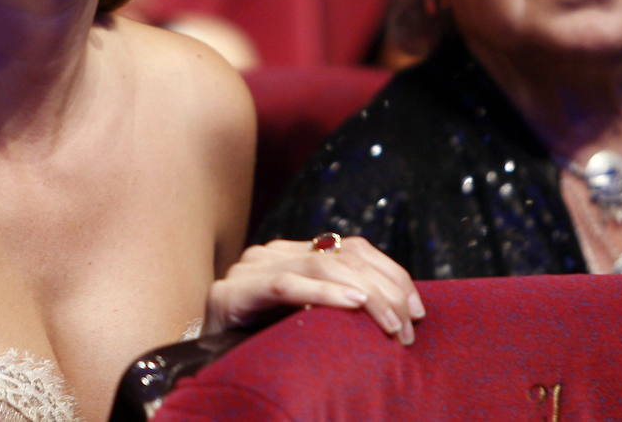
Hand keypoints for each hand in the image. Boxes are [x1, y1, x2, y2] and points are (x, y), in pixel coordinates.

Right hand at [206, 236, 424, 344]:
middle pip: (344, 255)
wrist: (203, 373)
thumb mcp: (313, 324)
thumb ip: (341, 304)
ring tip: (389, 324)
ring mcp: (249, 268)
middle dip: (386, 290)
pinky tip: (353, 305)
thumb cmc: (265, 351)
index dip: (391, 274)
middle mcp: (271, 252)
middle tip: (407, 329)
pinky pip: (286, 285)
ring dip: (366, 296)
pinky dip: (324, 294)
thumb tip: (404, 311)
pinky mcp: (230, 292)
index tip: (418, 310)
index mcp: (293, 254)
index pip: (353, 248)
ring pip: (322, 265)